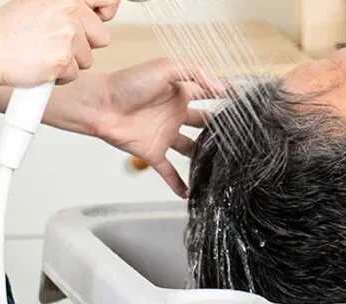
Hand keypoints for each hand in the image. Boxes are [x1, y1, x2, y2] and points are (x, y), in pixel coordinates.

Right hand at [0, 0, 118, 86]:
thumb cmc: (11, 29)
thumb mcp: (40, 3)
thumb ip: (70, 6)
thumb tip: (102, 8)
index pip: (107, 0)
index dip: (105, 12)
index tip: (96, 19)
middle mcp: (68, 10)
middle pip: (102, 36)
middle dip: (85, 44)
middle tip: (58, 41)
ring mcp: (66, 35)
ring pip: (88, 58)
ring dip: (71, 61)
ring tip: (45, 51)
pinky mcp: (63, 60)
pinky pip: (75, 75)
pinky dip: (61, 75)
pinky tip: (42, 64)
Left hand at [92, 59, 228, 196]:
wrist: (100, 105)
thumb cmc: (127, 83)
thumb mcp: (164, 67)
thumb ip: (194, 72)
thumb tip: (220, 86)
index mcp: (179, 92)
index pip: (209, 93)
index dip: (226, 96)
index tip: (244, 104)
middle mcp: (175, 114)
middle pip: (205, 124)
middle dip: (221, 130)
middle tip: (240, 138)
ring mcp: (166, 135)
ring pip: (191, 149)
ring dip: (205, 158)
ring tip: (222, 166)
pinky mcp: (154, 153)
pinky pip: (170, 171)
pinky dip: (179, 183)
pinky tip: (191, 193)